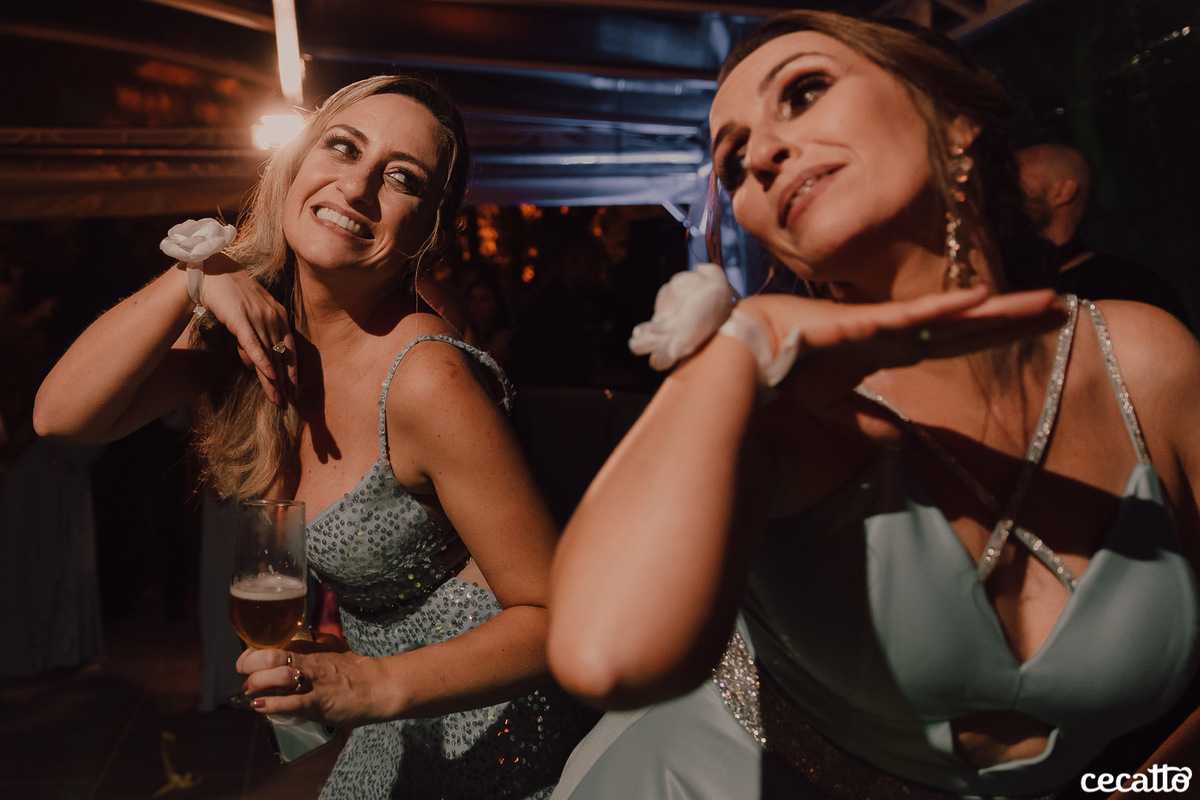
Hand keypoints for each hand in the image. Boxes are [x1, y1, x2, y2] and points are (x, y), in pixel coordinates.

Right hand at [198, 253, 296, 405]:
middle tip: (289, 402)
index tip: (294, 390)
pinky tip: (269, 375)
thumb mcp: (248, 320)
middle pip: (281, 356)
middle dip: (285, 382)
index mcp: (279, 316)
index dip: (292, 371)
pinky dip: (261, 361)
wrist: (211, 273)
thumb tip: (256, 367)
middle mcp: (273, 318)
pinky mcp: (240, 319)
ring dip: (273, 379)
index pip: (290, 349)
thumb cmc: (231, 295)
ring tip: (278, 399)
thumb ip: (254, 342)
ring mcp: (258, 318)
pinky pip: (253, 344)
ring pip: (269, 354)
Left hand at [236, 645, 383, 726]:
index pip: (274, 645)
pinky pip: (293, 702)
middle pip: (271, 658)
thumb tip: (300, 638)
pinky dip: (272, 705)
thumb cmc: (357, 670)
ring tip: (250, 693)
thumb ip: (315, 644)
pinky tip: (259, 707)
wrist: (380, 686)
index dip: (253, 654)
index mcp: (311, 650)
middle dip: (249, 667)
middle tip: (244, 678)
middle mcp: (310, 663)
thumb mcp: (334, 650)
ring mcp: (315, 682)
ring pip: (279, 677)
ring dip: (258, 685)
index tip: (245, 662)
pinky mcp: (321, 702)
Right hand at [738, 286, 1065, 408]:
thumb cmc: (778, 393)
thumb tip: (901, 440)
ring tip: (1048, 302)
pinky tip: (981, 301)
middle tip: (1064, 307)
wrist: (730, 384)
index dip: (995, 333)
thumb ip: (866, 422)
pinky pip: (905, 320)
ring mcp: (870, 326)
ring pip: (946, 318)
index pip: (953, 342)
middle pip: (962, 325)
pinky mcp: (851, 327)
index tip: (1037, 328)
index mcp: (883, 351)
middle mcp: (885, 333)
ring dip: (997, 311)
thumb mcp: (831, 416)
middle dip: (1013, 317)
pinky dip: (942, 311)